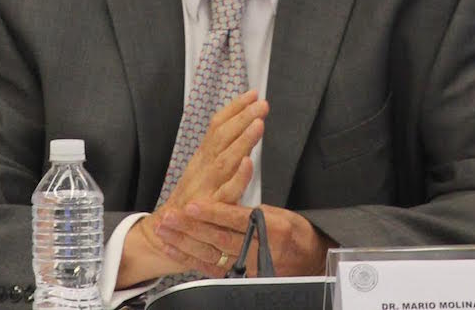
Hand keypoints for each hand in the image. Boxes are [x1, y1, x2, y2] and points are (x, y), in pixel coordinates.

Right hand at [116, 91, 268, 286]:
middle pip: (221, 136)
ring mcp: (206, 186)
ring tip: (259, 124)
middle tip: (261, 103)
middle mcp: (203, 166)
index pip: (218, 125)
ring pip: (225, 159)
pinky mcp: (210, 209)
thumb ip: (221, 148)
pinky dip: (237, 177)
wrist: (166, 233)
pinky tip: (248, 163)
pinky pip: (226, 192)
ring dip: (242, 140)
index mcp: (203, 155)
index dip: (235, 108)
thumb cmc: (193, 198)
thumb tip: (244, 123)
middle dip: (242, 117)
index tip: (253, 93)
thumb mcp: (203, 168)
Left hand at [155, 201, 335, 277]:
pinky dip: (189, 258)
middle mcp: (257, 250)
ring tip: (165, 229)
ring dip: (184, 242)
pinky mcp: (239, 276)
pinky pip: (210, 268)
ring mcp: (247, 267)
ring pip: (210, 255)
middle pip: (218, 239)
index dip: (212, 212)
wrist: (309, 262)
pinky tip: (175, 248)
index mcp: (270, 228)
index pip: (235, 219)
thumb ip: (256, 209)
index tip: (193, 204)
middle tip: (170, 216)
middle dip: (190, 227)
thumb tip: (234, 198)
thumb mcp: (283, 214)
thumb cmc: (296, 234)